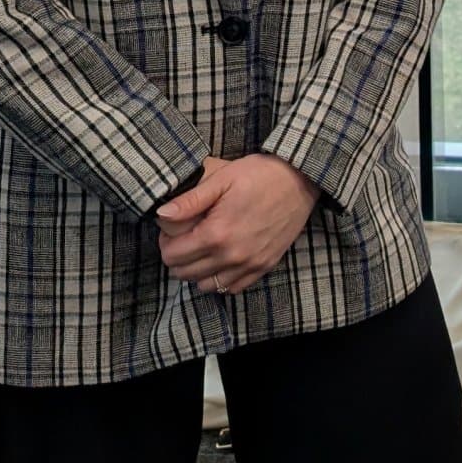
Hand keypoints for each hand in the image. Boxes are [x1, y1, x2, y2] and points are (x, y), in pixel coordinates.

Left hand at [156, 153, 319, 293]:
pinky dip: (221, 279)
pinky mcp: (264, 266)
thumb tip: (161, 215)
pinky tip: (221, 260)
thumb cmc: (259, 174)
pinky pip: (232, 288)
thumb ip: (189, 200)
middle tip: (185, 237)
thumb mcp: (221, 178)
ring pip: (206, 285)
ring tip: (202, 249)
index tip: (173, 229)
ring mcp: (249, 264)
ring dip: (197, 271)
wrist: (300, 179)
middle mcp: (232, 256)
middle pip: (185, 273)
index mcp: (216, 234)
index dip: (166, 242)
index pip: (172, 255)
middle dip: (178, 257)